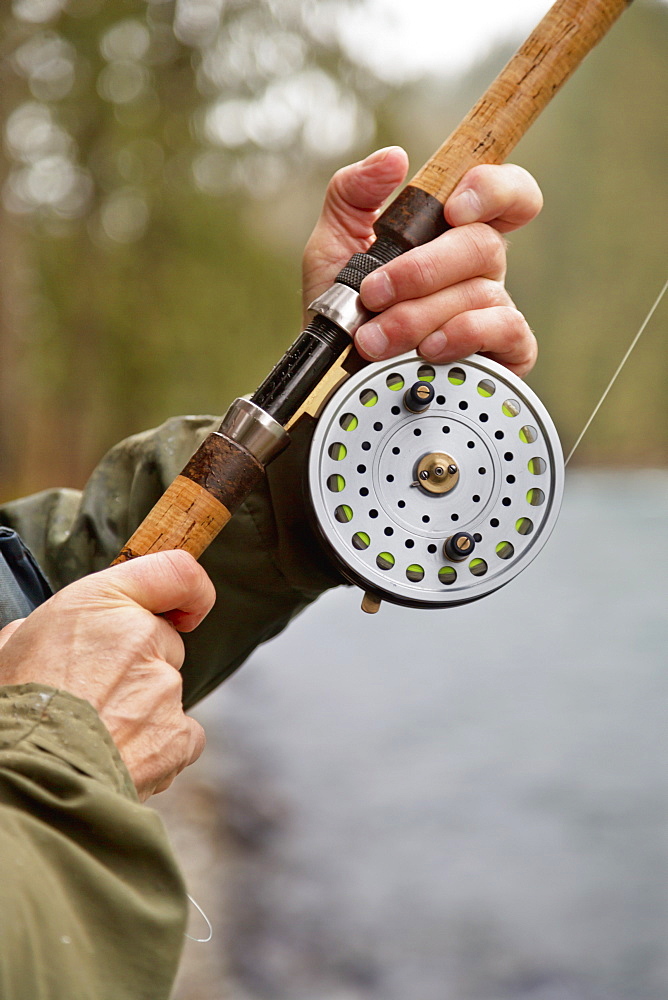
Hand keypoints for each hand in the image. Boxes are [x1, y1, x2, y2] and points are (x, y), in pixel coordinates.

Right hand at [0, 550, 214, 800]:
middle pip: (163, 643)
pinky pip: (180, 736)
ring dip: (140, 712)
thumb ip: (50, 631)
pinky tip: (116, 758)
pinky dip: (156, 749)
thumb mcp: (11, 648)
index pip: (177, 572)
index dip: (189, 591)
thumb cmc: (10, 714)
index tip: (186, 610)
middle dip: (138, 666)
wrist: (21, 782)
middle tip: (93, 695)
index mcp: (100, 603)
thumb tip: (50, 640)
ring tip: (93, 736)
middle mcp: (141, 636)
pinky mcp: (179, 735)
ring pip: (166, 693)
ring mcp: (164, 687)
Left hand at [302, 147, 541, 375]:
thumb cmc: (341, 313)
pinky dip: (462, 335)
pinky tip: (427, 350)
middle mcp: (479, 268)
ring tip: (374, 339)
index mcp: (451, 234)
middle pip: (483, 245)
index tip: (452, 208)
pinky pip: (505, 330)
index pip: (505, 192)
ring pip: (479, 293)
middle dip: (420, 271)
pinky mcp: (503, 353)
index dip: (493, 189)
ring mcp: (493, 310)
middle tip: (373, 294)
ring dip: (418, 315)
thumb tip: (395, 158)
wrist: (332, 380)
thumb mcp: (331, 244)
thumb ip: (353, 193)